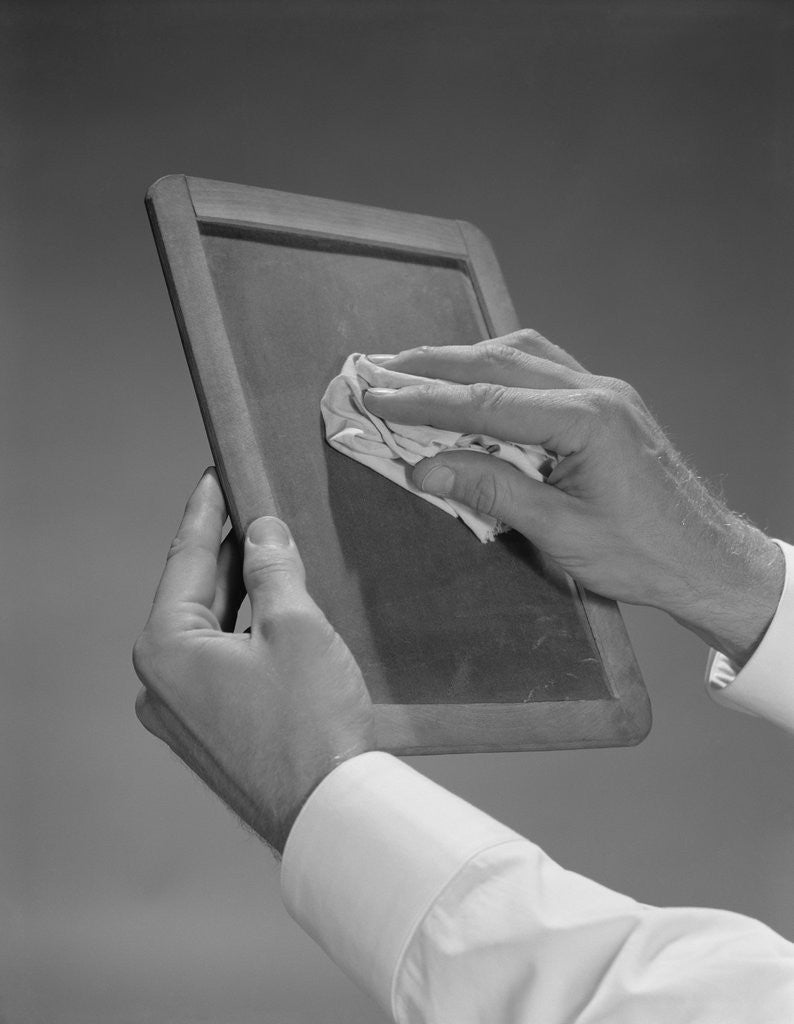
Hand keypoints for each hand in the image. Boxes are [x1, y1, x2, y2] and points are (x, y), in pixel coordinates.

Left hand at [133, 469, 373, 853]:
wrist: (328, 811)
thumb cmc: (309, 722)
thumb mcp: (295, 625)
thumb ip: (273, 568)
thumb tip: (264, 532)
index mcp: (166, 648)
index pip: (186, 559)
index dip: (206, 512)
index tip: (216, 475)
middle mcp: (160, 683)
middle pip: (194, 596)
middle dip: (227, 552)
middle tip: (252, 506)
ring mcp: (181, 714)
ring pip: (209, 632)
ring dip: (239, 593)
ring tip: (269, 552)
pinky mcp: (208, 733)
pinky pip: (219, 664)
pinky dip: (243, 632)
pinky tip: (272, 612)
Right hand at [364, 330, 783, 664]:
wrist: (705, 559)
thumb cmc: (641, 555)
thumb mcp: (560, 531)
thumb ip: (491, 490)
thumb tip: (423, 467)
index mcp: (586, 420)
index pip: (486, 401)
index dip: (424, 399)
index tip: (375, 394)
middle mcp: (595, 391)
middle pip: (499, 361)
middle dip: (433, 365)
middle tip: (378, 367)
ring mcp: (604, 391)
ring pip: (521, 354)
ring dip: (464, 358)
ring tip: (414, 367)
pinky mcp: (606, 402)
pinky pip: (543, 366)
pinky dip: (498, 365)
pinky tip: (474, 376)